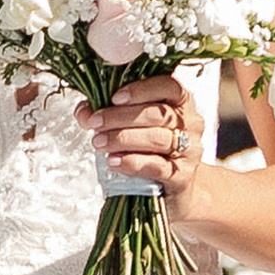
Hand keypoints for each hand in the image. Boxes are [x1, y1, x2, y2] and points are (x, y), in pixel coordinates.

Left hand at [78, 78, 202, 204]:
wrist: (175, 188)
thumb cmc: (153, 150)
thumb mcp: (134, 126)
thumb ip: (109, 113)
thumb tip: (84, 111)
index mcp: (180, 102)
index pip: (168, 86)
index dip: (141, 90)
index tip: (114, 97)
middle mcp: (190, 123)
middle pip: (158, 114)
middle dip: (121, 117)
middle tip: (95, 122)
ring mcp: (189, 150)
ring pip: (157, 138)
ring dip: (123, 139)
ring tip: (99, 142)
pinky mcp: (182, 176)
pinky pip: (157, 166)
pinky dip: (133, 162)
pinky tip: (114, 161)